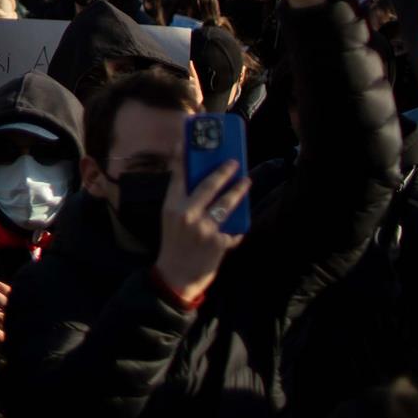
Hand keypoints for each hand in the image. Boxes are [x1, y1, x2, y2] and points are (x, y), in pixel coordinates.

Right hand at [152, 158, 246, 304]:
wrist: (176, 276)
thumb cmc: (173, 244)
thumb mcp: (170, 220)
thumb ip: (182, 202)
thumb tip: (200, 180)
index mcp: (171, 207)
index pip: (178, 176)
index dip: (183, 157)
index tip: (188, 141)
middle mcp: (186, 214)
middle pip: (208, 186)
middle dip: (223, 171)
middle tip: (234, 162)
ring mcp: (204, 228)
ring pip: (226, 203)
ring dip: (238, 190)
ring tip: (246, 181)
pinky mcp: (218, 242)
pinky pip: (233, 229)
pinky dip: (237, 228)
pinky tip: (240, 225)